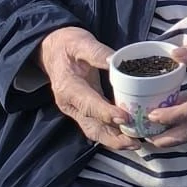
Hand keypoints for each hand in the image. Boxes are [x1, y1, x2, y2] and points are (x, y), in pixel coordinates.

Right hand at [36, 26, 135, 151]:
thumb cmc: (68, 44)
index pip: (89, 104)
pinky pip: (96, 126)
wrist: (52, 50)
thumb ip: (98, 53)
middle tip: (135, 142)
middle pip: (91, 126)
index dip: (106, 113)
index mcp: (68, 87)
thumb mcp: (82, 42)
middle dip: (112, 138)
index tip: (125, 118)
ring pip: (94, 131)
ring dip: (113, 140)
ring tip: (135, 144)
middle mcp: (70, 104)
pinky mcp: (82, 110)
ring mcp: (75, 110)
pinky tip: (128, 137)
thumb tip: (117, 61)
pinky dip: (111, 134)